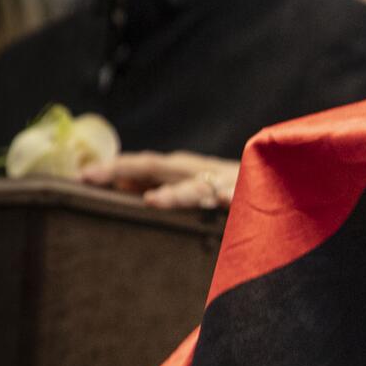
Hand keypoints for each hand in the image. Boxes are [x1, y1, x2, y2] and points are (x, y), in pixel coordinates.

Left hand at [80, 152, 239, 209]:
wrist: (283, 180)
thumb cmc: (235, 187)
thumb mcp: (195, 184)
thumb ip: (161, 184)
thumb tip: (122, 185)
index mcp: (186, 169)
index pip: (144, 164)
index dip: (114, 167)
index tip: (82, 175)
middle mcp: (202, 170)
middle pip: (158, 166)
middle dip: (124, 170)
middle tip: (92, 177)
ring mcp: (227, 181)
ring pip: (196, 187)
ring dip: (174, 193)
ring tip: (153, 201)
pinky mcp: (253, 193)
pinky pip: (243, 196)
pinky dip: (235, 196)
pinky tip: (230, 200)